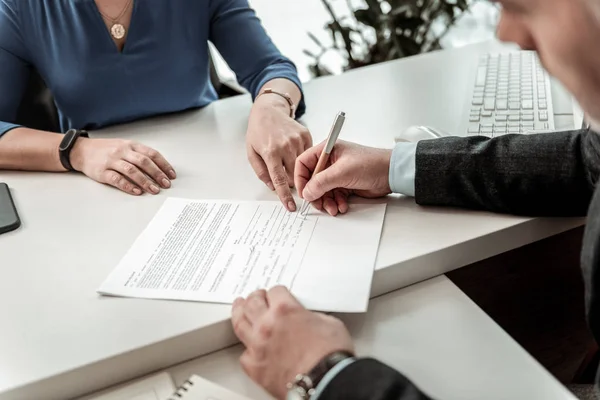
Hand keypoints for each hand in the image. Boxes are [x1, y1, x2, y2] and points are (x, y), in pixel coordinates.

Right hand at [70, 138, 175, 195]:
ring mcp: (112, 161)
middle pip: (144, 162)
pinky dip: (128, 186)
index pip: (151, 154)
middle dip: (157, 174)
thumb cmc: (106, 149)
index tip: (171, 175)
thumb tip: (159, 168)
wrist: (81, 150)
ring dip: (145, 181)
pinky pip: (117, 179)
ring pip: (132, 171)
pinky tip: (137, 191)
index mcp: (131, 145)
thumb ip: (139, 154)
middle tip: (166, 184)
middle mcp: (122, 151)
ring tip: (154, 190)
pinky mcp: (102, 171)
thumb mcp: (124, 146)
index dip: (163, 165)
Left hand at [232, 287, 353, 399]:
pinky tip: (248, 346)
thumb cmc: (330, 356)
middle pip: (252, 303)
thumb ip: (313, 317)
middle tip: (256, 296)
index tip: (278, 295)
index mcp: (285, 310)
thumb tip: (309, 320)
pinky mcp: (255, 367)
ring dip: (239, 313)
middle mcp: (267, 325)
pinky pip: (244, 353)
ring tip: (239, 308)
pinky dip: (246, 348)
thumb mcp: (329, 323)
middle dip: (255, 297)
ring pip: (240, 323)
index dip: (278, 292)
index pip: (275, 292)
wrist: (326, 381)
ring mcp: (258, 346)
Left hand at [246, 95, 311, 211]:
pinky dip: (302, 158)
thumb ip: (261, 172)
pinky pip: (308, 155)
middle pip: (294, 176)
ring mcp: (297, 140)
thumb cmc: (258, 132)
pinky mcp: (306, 135)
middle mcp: (286, 146)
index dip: (285, 196)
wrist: (268, 110)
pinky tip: (292, 151)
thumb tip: (273, 186)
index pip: (280, 180)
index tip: (291, 207)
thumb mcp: (251, 152)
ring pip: (303, 167)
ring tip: (287, 161)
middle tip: (286, 177)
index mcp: (270, 152)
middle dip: (290, 181)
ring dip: (297, 169)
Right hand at [295, 140, 391, 215]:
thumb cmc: (371, 164)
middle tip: (319, 204)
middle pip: (312, 180)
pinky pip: (333, 196)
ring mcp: (337, 174)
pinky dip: (336, 203)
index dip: (301, 179)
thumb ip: (321, 182)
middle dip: (315, 194)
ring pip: (322, 191)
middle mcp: (330, 162)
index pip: (304, 163)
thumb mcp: (342, 172)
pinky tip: (343, 205)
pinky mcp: (345, 184)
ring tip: (333, 208)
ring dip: (326, 201)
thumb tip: (307, 192)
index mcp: (326, 150)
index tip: (304, 192)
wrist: (391, 174)